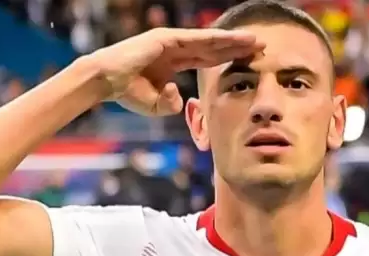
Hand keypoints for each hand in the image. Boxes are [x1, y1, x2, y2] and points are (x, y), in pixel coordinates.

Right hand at [88, 28, 264, 115]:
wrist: (107, 82)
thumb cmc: (127, 93)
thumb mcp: (157, 104)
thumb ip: (171, 103)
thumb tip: (181, 99)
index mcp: (174, 62)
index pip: (208, 60)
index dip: (228, 59)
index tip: (249, 61)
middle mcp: (175, 49)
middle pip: (214, 48)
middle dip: (237, 47)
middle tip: (261, 47)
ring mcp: (172, 41)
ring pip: (210, 41)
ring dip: (233, 41)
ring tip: (256, 41)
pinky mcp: (167, 38)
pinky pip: (198, 39)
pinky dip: (218, 39)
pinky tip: (236, 40)